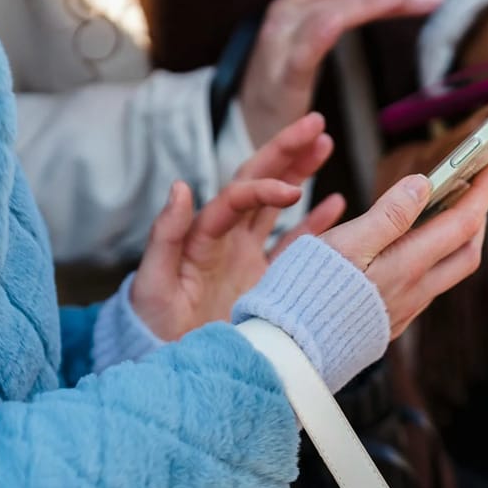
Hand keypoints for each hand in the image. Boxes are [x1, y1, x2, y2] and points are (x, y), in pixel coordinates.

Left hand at [132, 114, 346, 339]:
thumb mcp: (153, 282)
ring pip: (279, 206)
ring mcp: (248, 258)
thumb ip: (166, 235)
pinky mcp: (264, 282)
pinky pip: (293, 246)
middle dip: (287, 151)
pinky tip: (336, 205)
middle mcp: (228, 239)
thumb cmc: (151, 325)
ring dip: (301, 173)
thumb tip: (181, 187)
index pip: (238, 196)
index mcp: (204, 235)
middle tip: (316, 124)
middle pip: (260, 182)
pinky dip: (315, 224)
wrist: (163, 363)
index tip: (293, 190)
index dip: (265, 187)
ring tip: (325, 144)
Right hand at [239, 0, 444, 145]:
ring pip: (329, 8)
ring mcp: (280, 45)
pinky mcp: (283, 78)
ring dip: (371, 0)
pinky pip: (307, 49)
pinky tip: (354, 18)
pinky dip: (329, 28)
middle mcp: (284, 15)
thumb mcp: (305, 35)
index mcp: (293, 6)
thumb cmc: (281, 85)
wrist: (247, 131)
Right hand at [324, 163, 487, 338]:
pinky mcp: (388, 322)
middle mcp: (414, 292)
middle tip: (474, 188)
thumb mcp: (345, 243)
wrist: (290, 350)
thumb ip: (388, 214)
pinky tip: (410, 250)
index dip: (482, 192)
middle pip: (466, 252)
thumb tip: (422, 184)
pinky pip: (425, 289)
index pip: (462, 224)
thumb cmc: (308, 293)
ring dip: (455, 240)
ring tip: (444, 213)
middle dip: (477, 217)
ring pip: (447, 273)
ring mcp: (403, 311)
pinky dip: (431, 261)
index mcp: (407, 267)